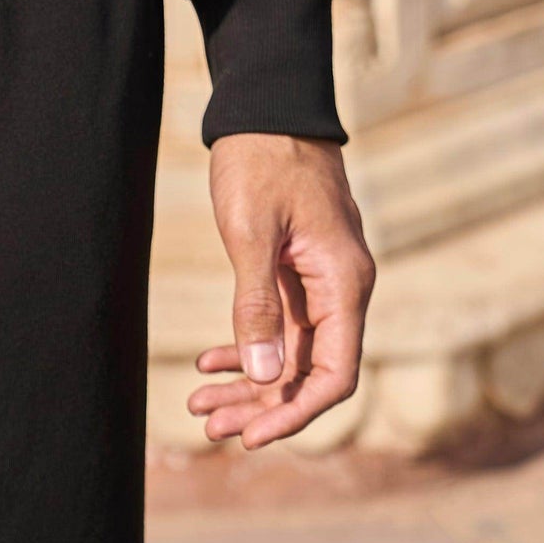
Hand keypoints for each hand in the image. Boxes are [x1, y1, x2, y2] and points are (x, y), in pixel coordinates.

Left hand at [189, 133, 373, 448]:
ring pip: (288, 352)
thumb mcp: (252, 232)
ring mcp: (319, 281)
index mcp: (344, 283)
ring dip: (247, 383)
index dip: (296, 412)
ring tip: (199, 407)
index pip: (334, 374)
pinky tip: (209, 364)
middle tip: (207, 427)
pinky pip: (277, 325)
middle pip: (307, 371)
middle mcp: (340, 289)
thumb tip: (263, 376)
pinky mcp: (296, 269)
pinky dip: (245, 346)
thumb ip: (257, 304)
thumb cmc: (262, 160)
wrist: (267, 106)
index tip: (253, 437)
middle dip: (260, 404)